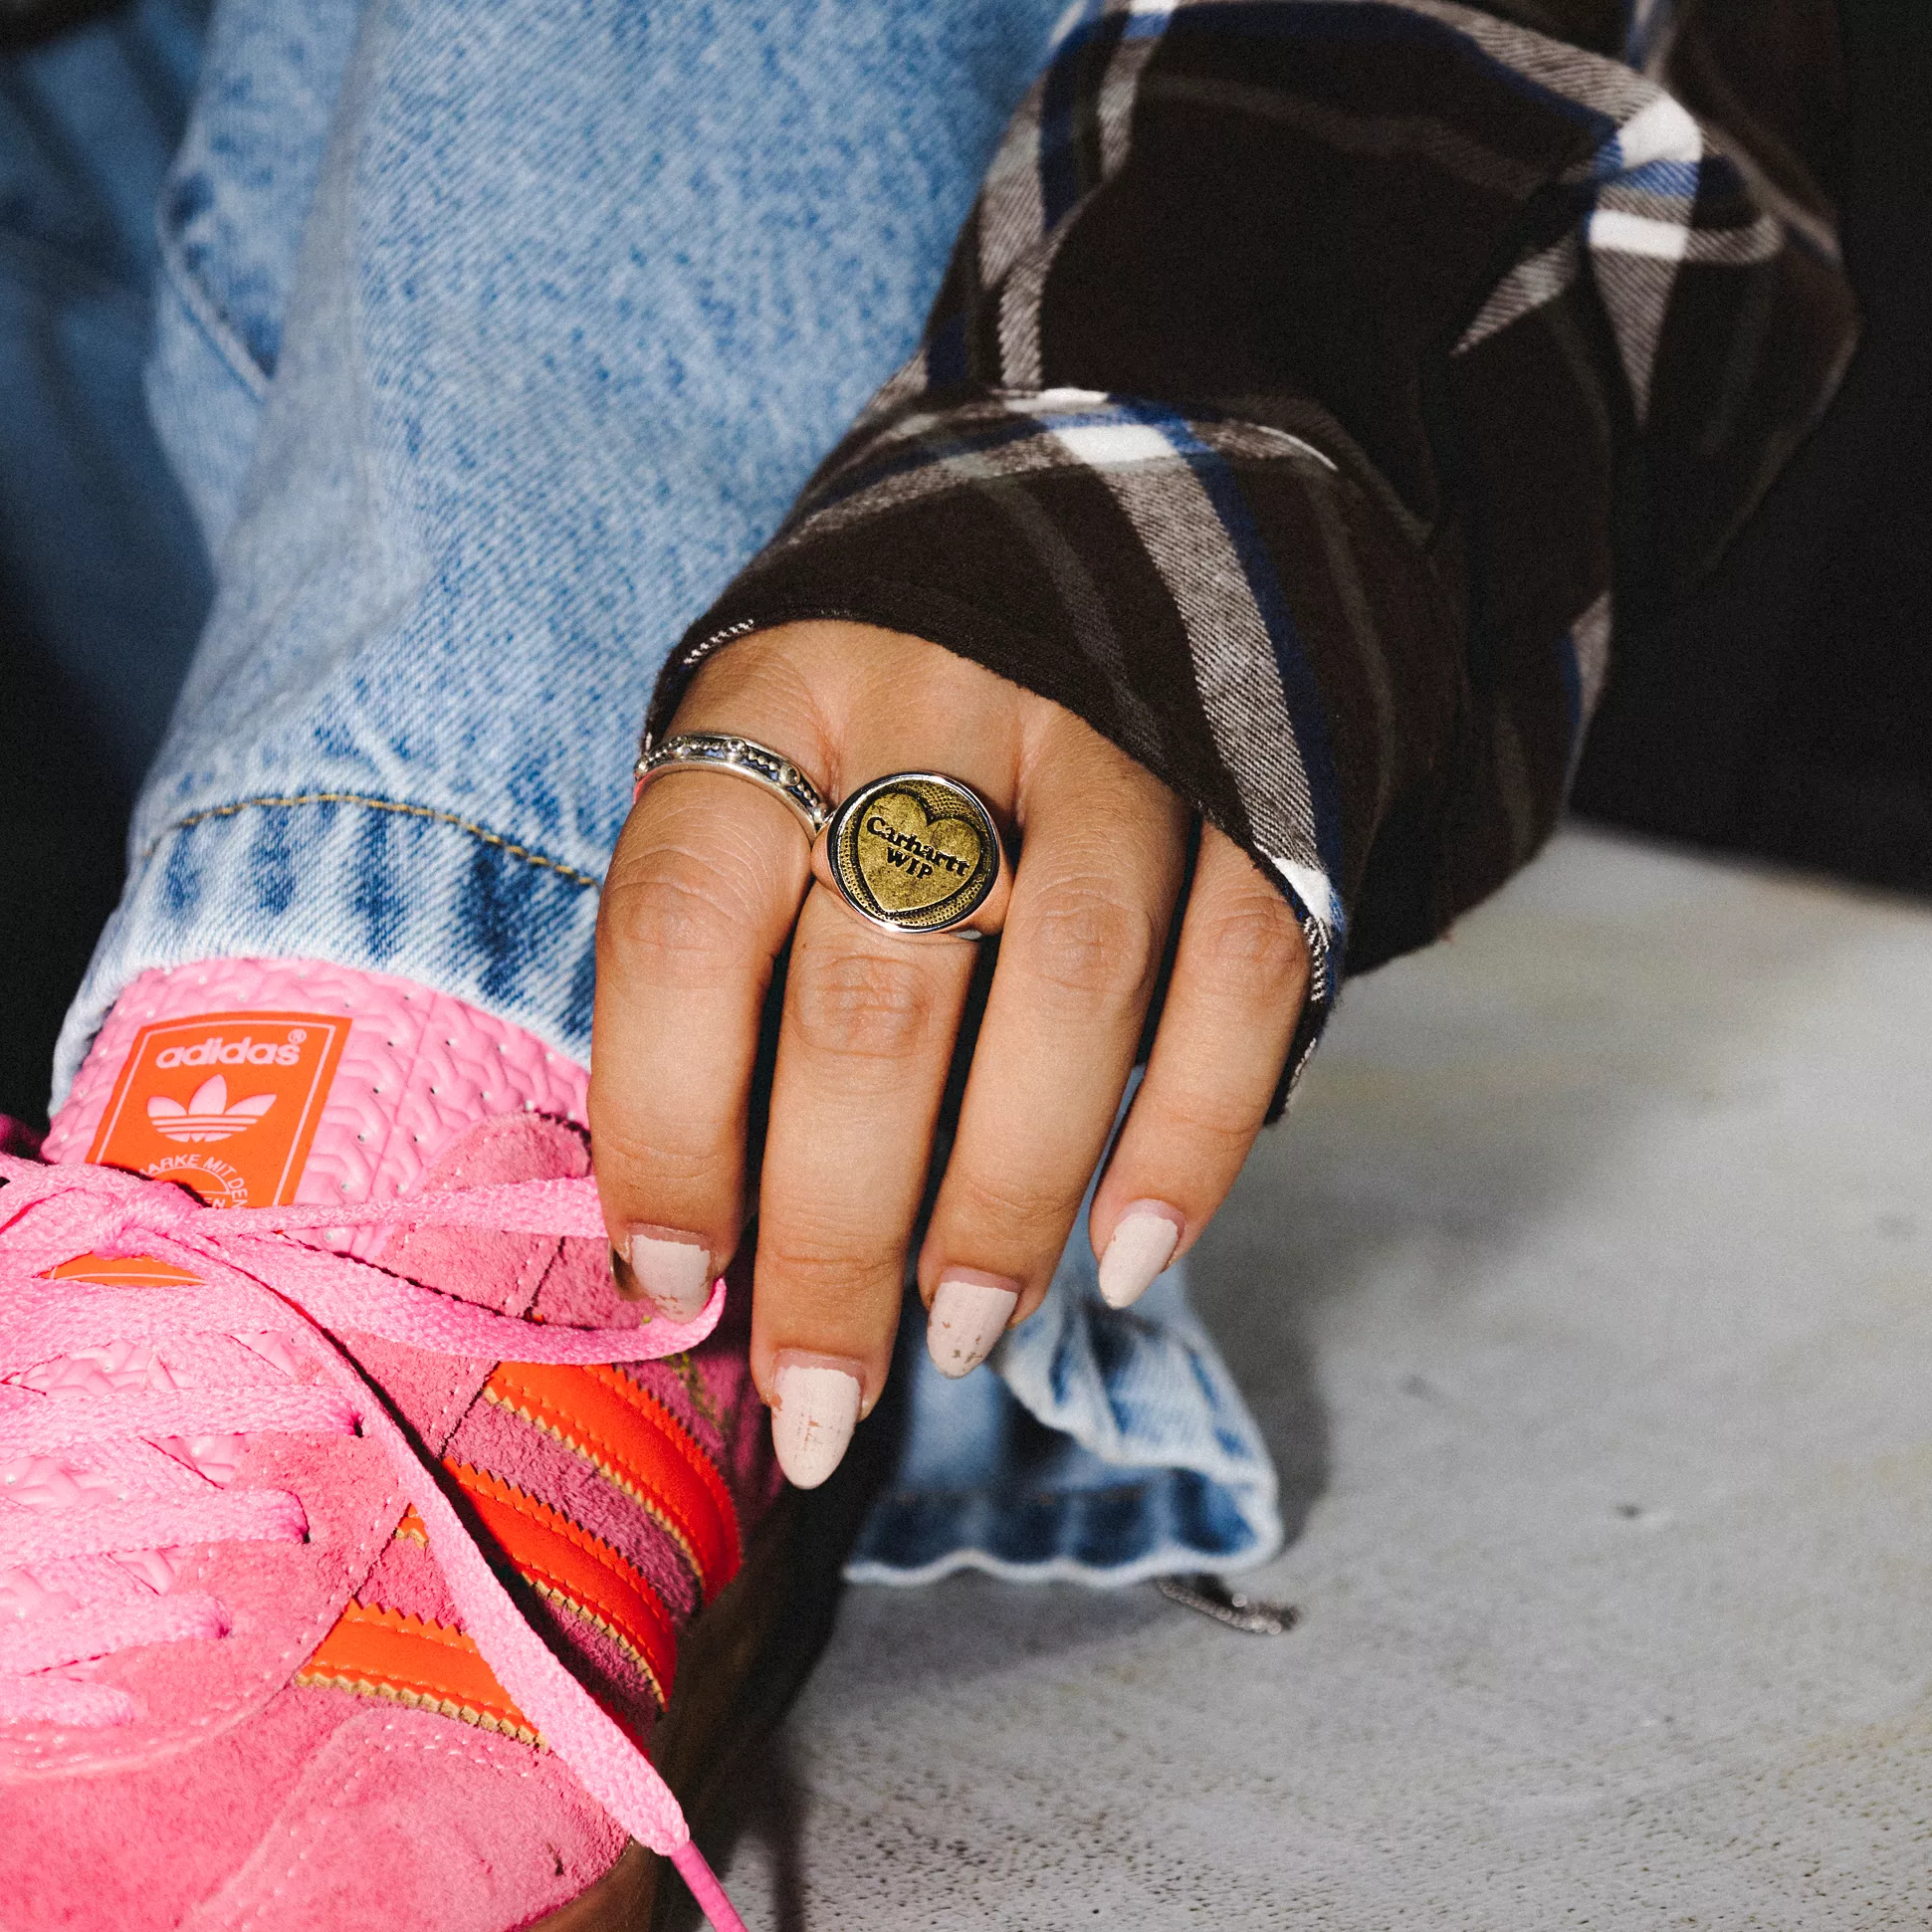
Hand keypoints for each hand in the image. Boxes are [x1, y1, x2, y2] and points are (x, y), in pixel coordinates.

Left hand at [589, 622, 1308, 1486]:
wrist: (1109, 507)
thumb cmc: (888, 694)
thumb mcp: (763, 756)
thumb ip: (729, 943)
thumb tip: (696, 1224)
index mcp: (776, 702)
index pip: (684, 928)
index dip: (663, 1126)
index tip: (663, 1281)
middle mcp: (939, 711)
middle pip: (874, 998)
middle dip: (834, 1232)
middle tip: (818, 1397)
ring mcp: (1114, 740)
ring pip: (1068, 989)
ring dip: (1007, 1195)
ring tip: (962, 1333)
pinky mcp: (1252, 783)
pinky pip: (1241, 969)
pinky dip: (1191, 1131)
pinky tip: (1138, 1256)